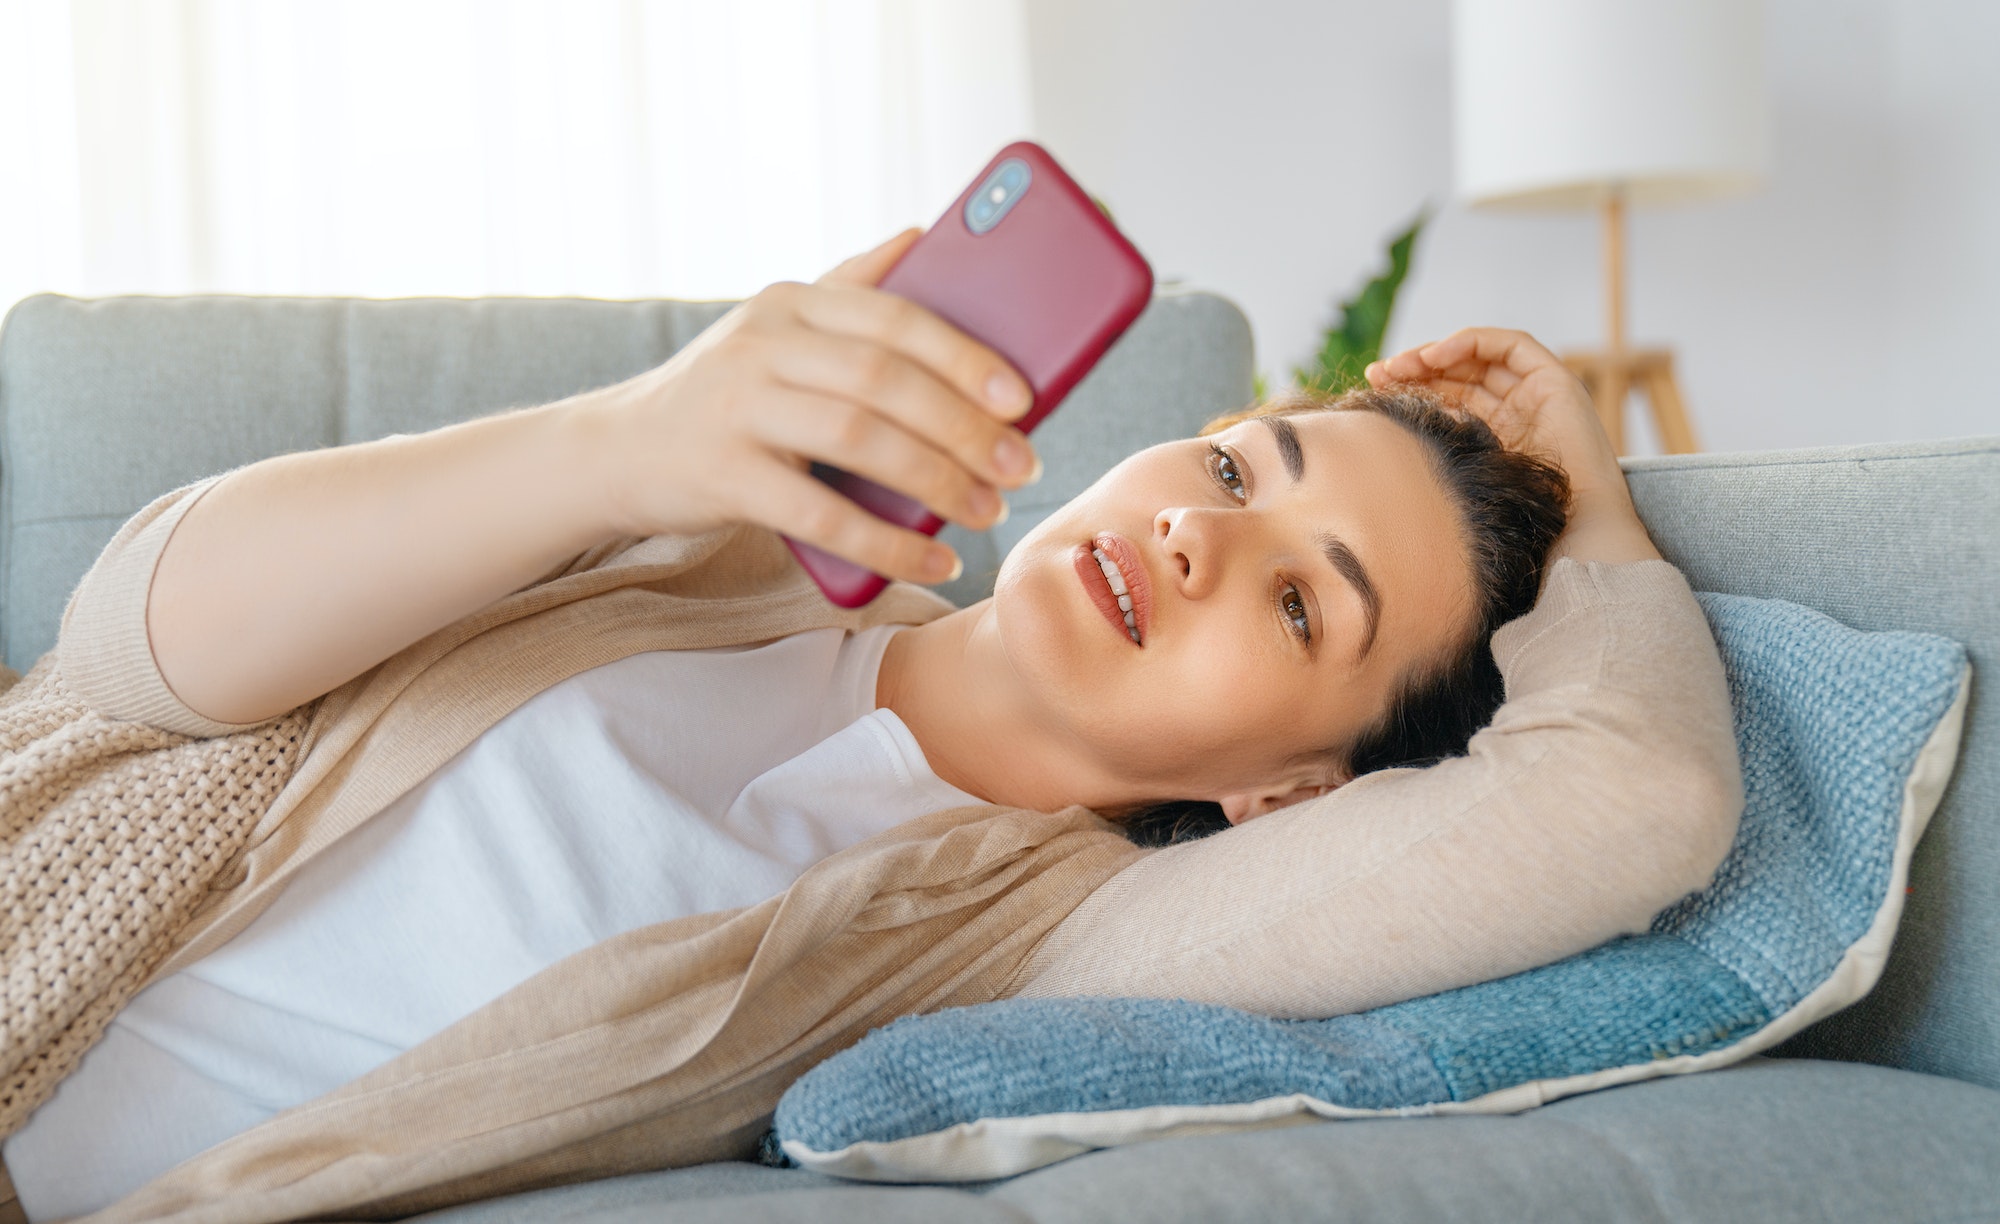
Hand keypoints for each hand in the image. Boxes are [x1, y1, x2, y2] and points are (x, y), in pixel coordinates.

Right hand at [577, 230, 1037, 584]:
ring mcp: (737, 409)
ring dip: (938, 481)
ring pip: (861, 441)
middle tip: (1021, 466)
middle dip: (966, 428)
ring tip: (987, 510)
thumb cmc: (723, 393)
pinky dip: (887, 542)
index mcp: (789, 301)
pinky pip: (822, 515)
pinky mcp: (722, 476)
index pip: (894, 318)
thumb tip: (923, 234)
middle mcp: (761, 344)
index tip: (1024, 396)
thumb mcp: (776, 328)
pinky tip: (934, 557)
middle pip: (886, 382)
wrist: (615, 451)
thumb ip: (847, 286)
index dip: (966, 357)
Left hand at [1366, 328, 1659, 564]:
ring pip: (1480, 358)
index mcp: (1494, 435)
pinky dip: (1471, 342)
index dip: (1413, 388)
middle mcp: (1515, 411)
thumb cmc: (1512, 521)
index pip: (1449, 397)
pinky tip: (1435, 356)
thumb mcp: (1457, 483)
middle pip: (1460, 375)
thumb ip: (1433, 462)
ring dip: (1436, 353)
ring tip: (1400, 365)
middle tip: (1378, 374)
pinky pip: (1511, 345)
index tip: (1376, 389)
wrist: (1570, 530)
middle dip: (1416, 368)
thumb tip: (1373, 459)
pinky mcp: (1556, 381)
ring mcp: (1536, 394)